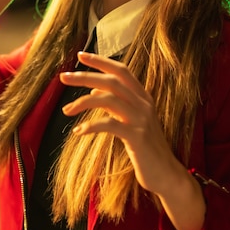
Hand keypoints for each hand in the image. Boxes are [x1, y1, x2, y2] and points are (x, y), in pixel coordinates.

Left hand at [60, 51, 185, 195]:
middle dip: (85, 76)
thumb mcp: (132, 122)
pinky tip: (78, 132)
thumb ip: (117, 105)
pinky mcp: (137, 137)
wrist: (166, 174)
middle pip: (112, 81)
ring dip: (83, 102)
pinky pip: (109, 124)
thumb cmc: (146, 149)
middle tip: (63, 77)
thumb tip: (93, 92)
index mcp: (143, 97)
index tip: (81, 55)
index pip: (122, 70)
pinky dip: (90, 126)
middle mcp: (144, 104)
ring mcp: (141, 120)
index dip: (101, 61)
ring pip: (109, 99)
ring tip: (66, 110)